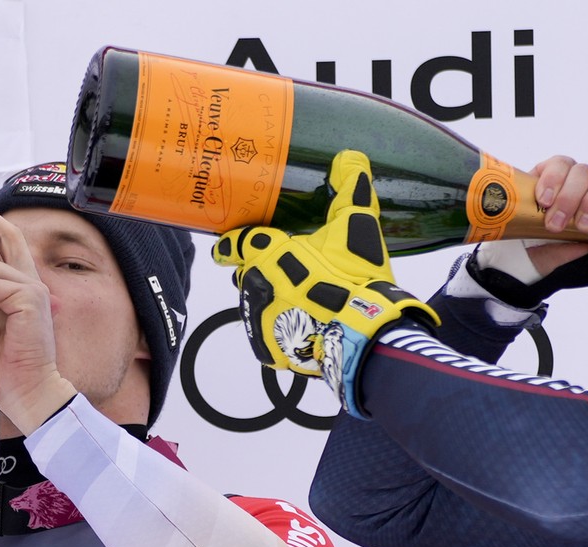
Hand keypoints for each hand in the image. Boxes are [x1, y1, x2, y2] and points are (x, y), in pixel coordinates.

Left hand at [211, 150, 439, 416]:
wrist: (364, 334)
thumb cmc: (356, 278)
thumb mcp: (356, 227)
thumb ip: (350, 191)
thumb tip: (350, 157)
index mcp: (268, 254)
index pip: (237, 243)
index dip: (230, 243)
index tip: (223, 247)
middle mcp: (254, 285)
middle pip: (247, 274)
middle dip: (260, 273)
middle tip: (285, 276)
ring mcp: (258, 319)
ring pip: (255, 304)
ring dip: (271, 301)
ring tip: (300, 303)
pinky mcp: (267, 347)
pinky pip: (266, 334)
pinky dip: (281, 329)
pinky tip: (302, 326)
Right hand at [528, 156, 587, 277]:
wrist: (529, 262)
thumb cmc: (569, 263)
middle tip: (581, 227)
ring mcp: (575, 180)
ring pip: (583, 171)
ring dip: (569, 198)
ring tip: (554, 224)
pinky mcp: (551, 173)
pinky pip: (558, 164)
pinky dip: (551, 182)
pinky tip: (544, 201)